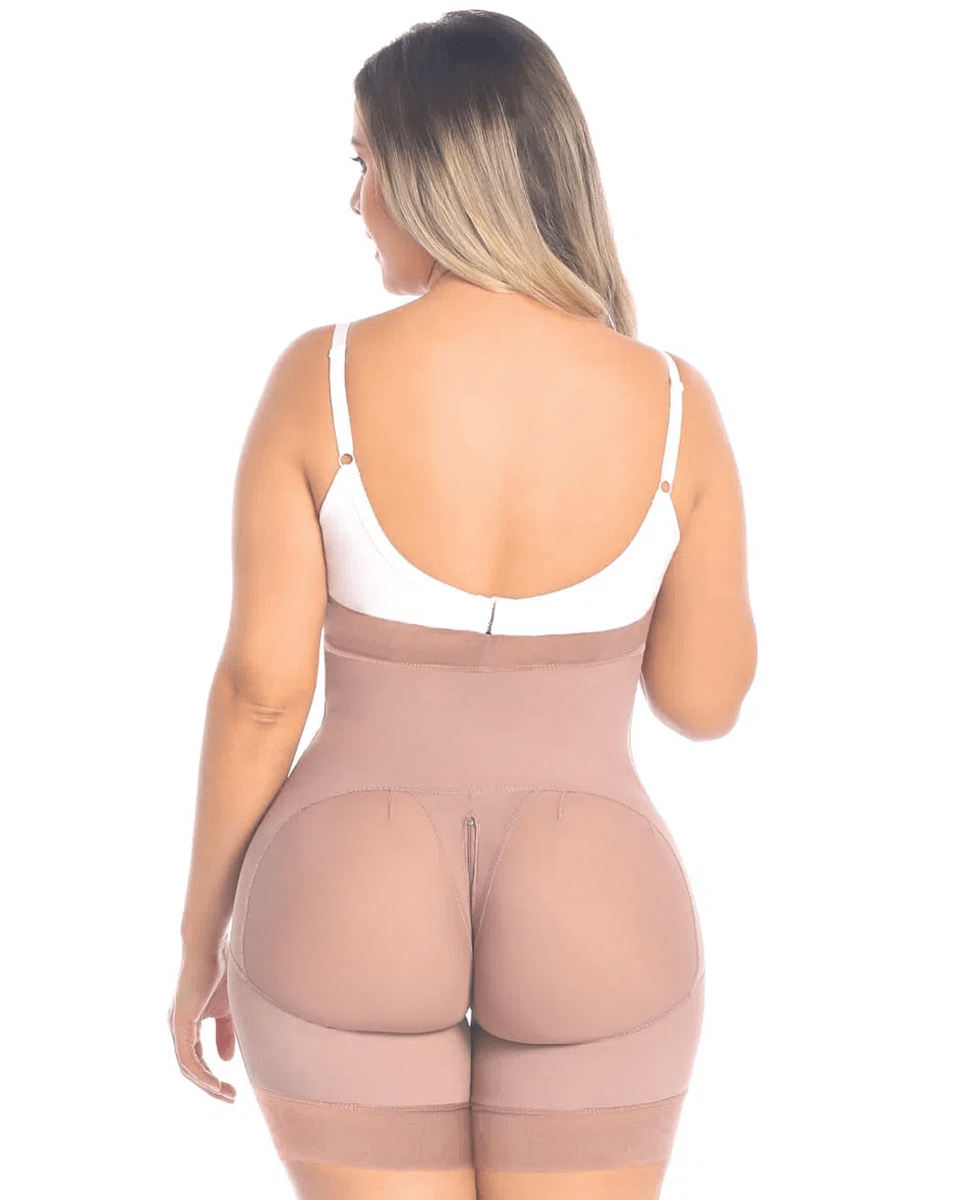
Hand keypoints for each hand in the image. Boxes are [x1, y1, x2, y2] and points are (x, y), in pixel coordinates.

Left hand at [168, 939, 236, 1101]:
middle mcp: (178, 1028)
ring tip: (226, 1095)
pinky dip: (201, 1073)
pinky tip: (215, 1083)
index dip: (213, 1076)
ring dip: (207, 1085)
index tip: (231, 1088)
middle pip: (190, 1068)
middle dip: (211, 1086)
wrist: (210, 946)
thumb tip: (226, 1060)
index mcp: (188, 1024)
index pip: (197, 1059)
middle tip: (230, 1097)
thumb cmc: (221, 972)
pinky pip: (187, 1058)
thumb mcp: (229, 1009)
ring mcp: (176, 1026)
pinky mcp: (180, 1023)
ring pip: (187, 1067)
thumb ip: (225, 1034)